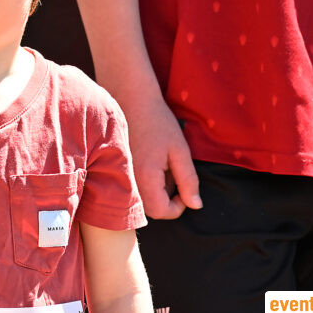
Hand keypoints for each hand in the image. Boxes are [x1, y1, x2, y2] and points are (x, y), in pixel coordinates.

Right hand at [127, 97, 201, 218]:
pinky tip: (149, 161)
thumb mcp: (180, 151)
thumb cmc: (158, 123)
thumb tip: (195, 205)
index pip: (163, 212)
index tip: (185, 189)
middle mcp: (129, 181)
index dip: (179, 206)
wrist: (131, 100)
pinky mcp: (117, 169)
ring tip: (161, 164)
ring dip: (156, 189)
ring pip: (142, 199)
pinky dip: (145, 181)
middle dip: (167, 198)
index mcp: (146, 178)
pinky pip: (133, 187)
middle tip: (173, 172)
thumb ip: (189, 180)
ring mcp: (120, 175)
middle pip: (151, 209)